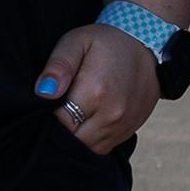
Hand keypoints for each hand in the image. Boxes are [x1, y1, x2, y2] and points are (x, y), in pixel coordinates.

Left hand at [40, 25, 159, 154]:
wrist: (146, 45)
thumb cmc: (106, 42)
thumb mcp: (77, 41)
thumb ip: (58, 66)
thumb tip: (44, 92)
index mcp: (95, 92)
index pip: (59, 123)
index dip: (48, 116)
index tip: (50, 103)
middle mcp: (112, 115)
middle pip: (73, 140)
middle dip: (62, 130)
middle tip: (60, 109)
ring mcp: (123, 125)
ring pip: (88, 148)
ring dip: (78, 136)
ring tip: (75, 113)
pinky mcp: (130, 130)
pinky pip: (104, 147)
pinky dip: (92, 139)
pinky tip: (89, 119)